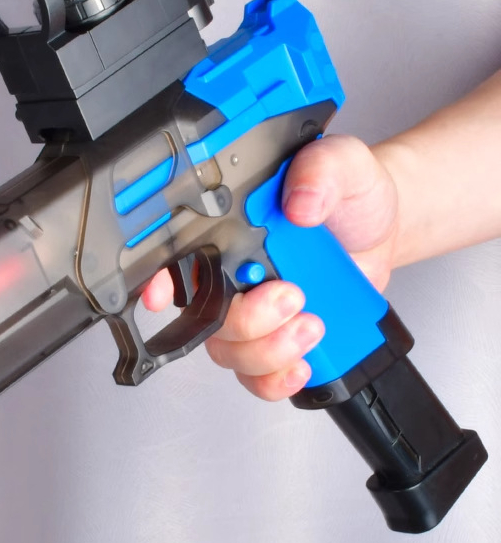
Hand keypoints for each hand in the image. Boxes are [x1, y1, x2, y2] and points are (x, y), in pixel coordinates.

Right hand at [143, 134, 399, 400]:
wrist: (382, 229)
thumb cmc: (351, 194)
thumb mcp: (341, 163)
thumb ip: (321, 170)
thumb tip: (301, 201)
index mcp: (230, 232)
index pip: (178, 260)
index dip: (161, 281)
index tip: (164, 293)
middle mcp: (232, 275)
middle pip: (204, 317)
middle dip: (247, 319)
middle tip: (291, 295)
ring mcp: (254, 313)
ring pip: (229, 352)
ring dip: (268, 349)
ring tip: (312, 324)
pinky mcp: (278, 341)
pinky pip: (258, 377)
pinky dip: (275, 379)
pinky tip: (302, 362)